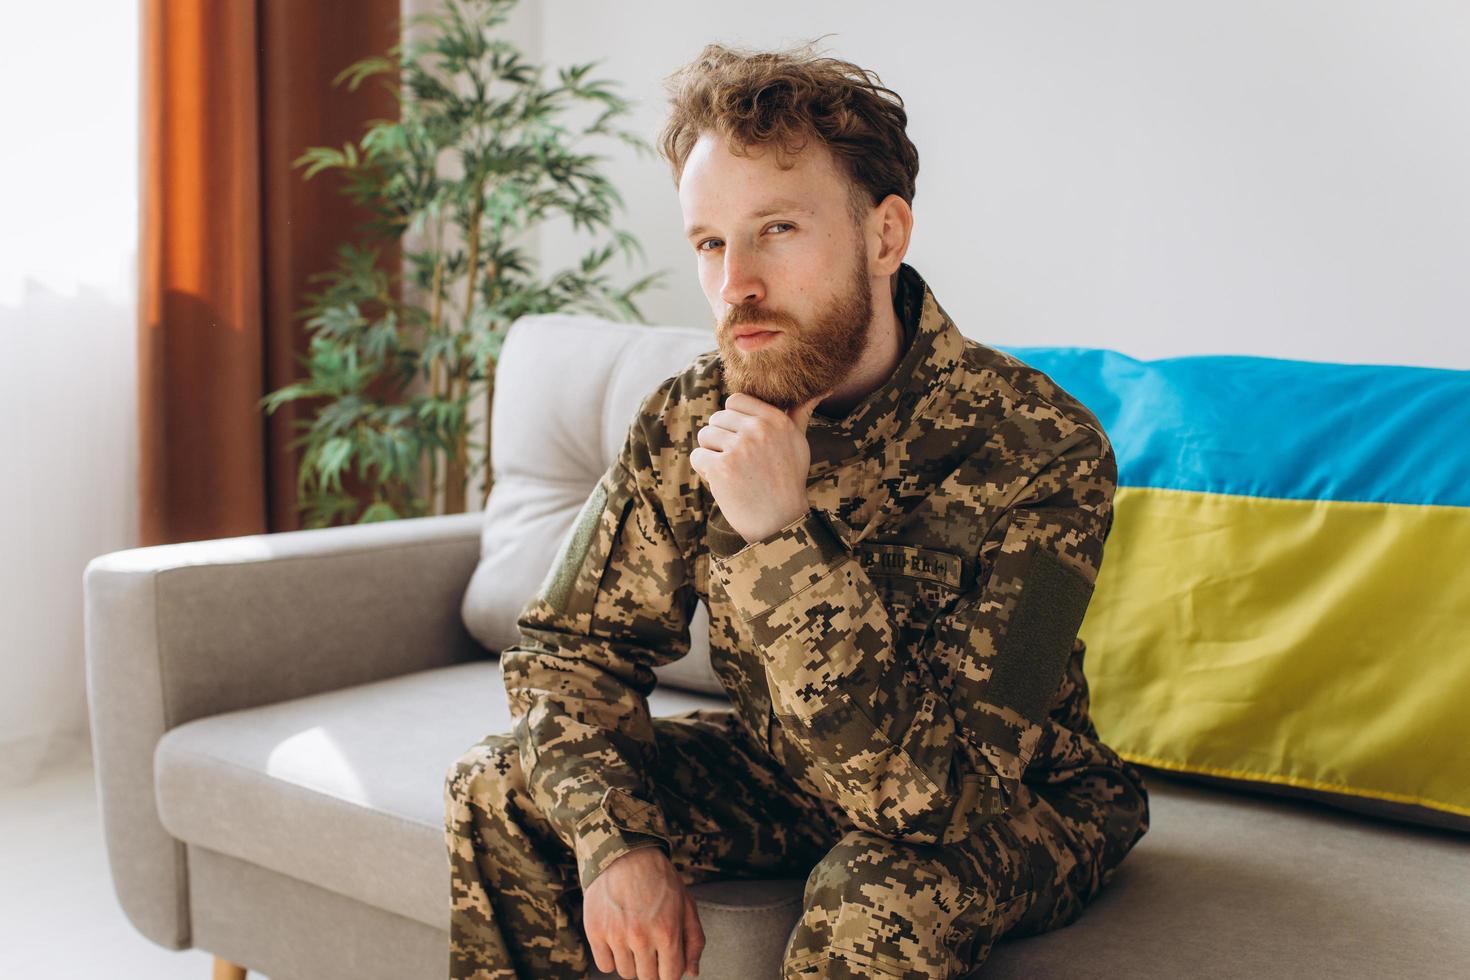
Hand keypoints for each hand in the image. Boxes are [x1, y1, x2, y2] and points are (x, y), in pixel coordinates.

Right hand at [583, 845, 704, 978]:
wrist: (625, 853)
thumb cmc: (660, 878)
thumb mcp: (686, 904)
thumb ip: (693, 941)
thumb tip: (692, 972)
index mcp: (667, 932)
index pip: (670, 976)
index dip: (670, 971)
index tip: (667, 961)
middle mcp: (641, 938)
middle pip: (648, 977)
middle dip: (652, 966)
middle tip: (651, 946)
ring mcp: (616, 936)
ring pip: (626, 973)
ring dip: (632, 962)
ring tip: (634, 938)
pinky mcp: (595, 932)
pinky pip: (605, 965)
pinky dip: (612, 958)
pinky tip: (618, 939)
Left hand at [691, 388, 832, 544]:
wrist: (779, 522)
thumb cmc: (788, 481)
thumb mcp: (799, 443)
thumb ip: (799, 414)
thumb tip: (821, 389)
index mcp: (776, 420)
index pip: (735, 400)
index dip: (732, 419)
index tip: (740, 438)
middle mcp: (758, 431)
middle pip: (717, 418)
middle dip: (721, 438)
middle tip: (738, 461)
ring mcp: (738, 449)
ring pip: (705, 436)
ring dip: (711, 453)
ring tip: (731, 471)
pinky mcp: (721, 468)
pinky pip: (697, 456)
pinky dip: (704, 470)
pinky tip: (722, 482)